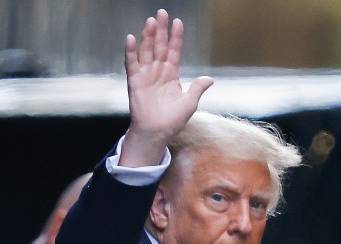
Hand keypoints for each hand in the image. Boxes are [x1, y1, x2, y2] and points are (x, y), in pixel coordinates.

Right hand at [120, 9, 213, 166]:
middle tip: (161, 13)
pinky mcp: (135, 81)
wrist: (157, 133)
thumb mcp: (189, 103)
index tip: (178, 22)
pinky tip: (132, 38)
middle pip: (160, 46)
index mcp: (171, 75)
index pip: (174, 51)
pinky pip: (132, 64)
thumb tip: (209, 79)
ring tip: (151, 22)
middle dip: (161, 30)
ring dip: (148, 36)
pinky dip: (131, 51)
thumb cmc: (172, 120)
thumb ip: (197, 88)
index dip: (176, 37)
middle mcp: (158, 72)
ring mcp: (146, 75)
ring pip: (146, 51)